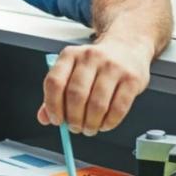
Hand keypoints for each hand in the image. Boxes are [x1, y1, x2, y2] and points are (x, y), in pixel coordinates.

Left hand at [37, 36, 151, 135]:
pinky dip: (109, 122)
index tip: (56, 120)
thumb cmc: (96, 64)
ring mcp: (113, 67)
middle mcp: (91, 57)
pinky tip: (105, 124)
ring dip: (91, 124)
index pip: (55, 82)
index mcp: (70, 55)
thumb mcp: (72, 70)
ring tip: (90, 128)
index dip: (53, 106)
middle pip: (76, 95)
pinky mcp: (132, 79)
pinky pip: (118, 108)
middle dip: (74, 119)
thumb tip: (44, 117)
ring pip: (97, 105)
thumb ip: (56, 93)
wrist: (127, 47)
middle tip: (75, 128)